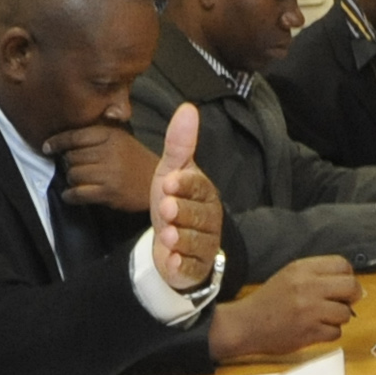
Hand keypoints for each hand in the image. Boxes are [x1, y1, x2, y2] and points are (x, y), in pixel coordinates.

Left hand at [49, 123, 158, 213]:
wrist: (161, 184)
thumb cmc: (137, 162)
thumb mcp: (122, 140)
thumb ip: (99, 136)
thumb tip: (68, 141)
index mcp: (111, 135)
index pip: (75, 136)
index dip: (57, 142)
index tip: (47, 147)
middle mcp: (109, 151)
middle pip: (72, 156)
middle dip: (68, 163)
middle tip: (72, 167)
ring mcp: (109, 172)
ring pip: (73, 174)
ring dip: (70, 179)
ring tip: (76, 181)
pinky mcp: (109, 192)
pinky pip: (79, 193)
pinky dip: (70, 195)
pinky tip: (70, 196)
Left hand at [149, 104, 223, 291]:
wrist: (172, 243)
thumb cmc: (174, 202)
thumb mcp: (171, 172)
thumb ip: (179, 144)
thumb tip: (187, 107)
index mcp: (206, 193)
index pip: (198, 187)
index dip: (185, 185)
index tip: (169, 181)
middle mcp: (210, 219)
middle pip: (198, 215)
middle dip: (182, 212)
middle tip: (166, 208)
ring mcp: (205, 245)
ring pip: (195, 241)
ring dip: (181, 238)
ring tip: (167, 235)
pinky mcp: (195, 267)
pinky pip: (192, 266)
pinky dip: (182, 264)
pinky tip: (173, 261)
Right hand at [207, 256, 358, 359]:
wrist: (246, 325)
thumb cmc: (269, 301)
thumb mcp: (290, 276)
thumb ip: (318, 276)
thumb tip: (353, 286)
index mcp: (302, 269)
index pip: (342, 265)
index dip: (348, 276)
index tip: (342, 286)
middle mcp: (307, 287)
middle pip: (351, 287)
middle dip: (352, 297)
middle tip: (343, 303)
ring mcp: (310, 310)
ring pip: (346, 313)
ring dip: (338, 318)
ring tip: (321, 318)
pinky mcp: (310, 332)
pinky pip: (336, 332)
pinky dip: (328, 333)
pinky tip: (314, 329)